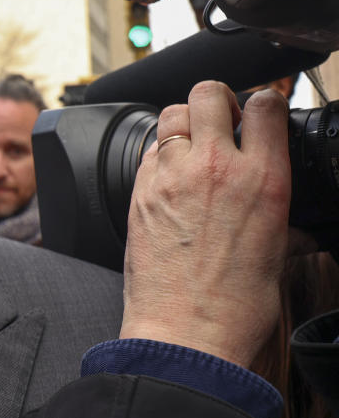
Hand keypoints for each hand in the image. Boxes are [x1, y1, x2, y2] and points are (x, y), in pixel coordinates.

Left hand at [120, 81, 290, 367]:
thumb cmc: (236, 304)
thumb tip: (284, 215)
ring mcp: (172, 175)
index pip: (265, 105)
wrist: (188, 332)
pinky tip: (169, 173)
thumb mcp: (278, 251)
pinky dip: (160, 152)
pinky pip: (149, 148)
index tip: (259, 114)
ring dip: (184, 122)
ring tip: (191, 145)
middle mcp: (217, 167)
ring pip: (172, 113)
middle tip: (220, 121)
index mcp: (264, 178)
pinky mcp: (140, 189)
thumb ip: (278, 214)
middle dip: (216, 100)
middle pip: (208, 93)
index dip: (263, 103)